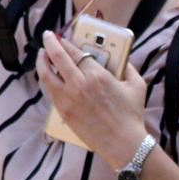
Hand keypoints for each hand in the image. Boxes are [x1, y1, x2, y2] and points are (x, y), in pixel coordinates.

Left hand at [36, 30, 149, 164]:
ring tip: (42, 54)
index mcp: (97, 75)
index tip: (62, 37)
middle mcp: (79, 84)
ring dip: (42, 60)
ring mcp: (68, 98)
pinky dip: (46, 79)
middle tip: (48, 37)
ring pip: (47, 74)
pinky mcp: (63, 111)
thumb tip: (123, 58)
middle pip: (58, 57)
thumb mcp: (137, 86)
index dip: (66, 42)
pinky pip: (50, 90)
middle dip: (50, 43)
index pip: (75, 52)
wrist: (122, 143)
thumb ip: (128, 68)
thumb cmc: (130, 115)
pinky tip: (47, 74)